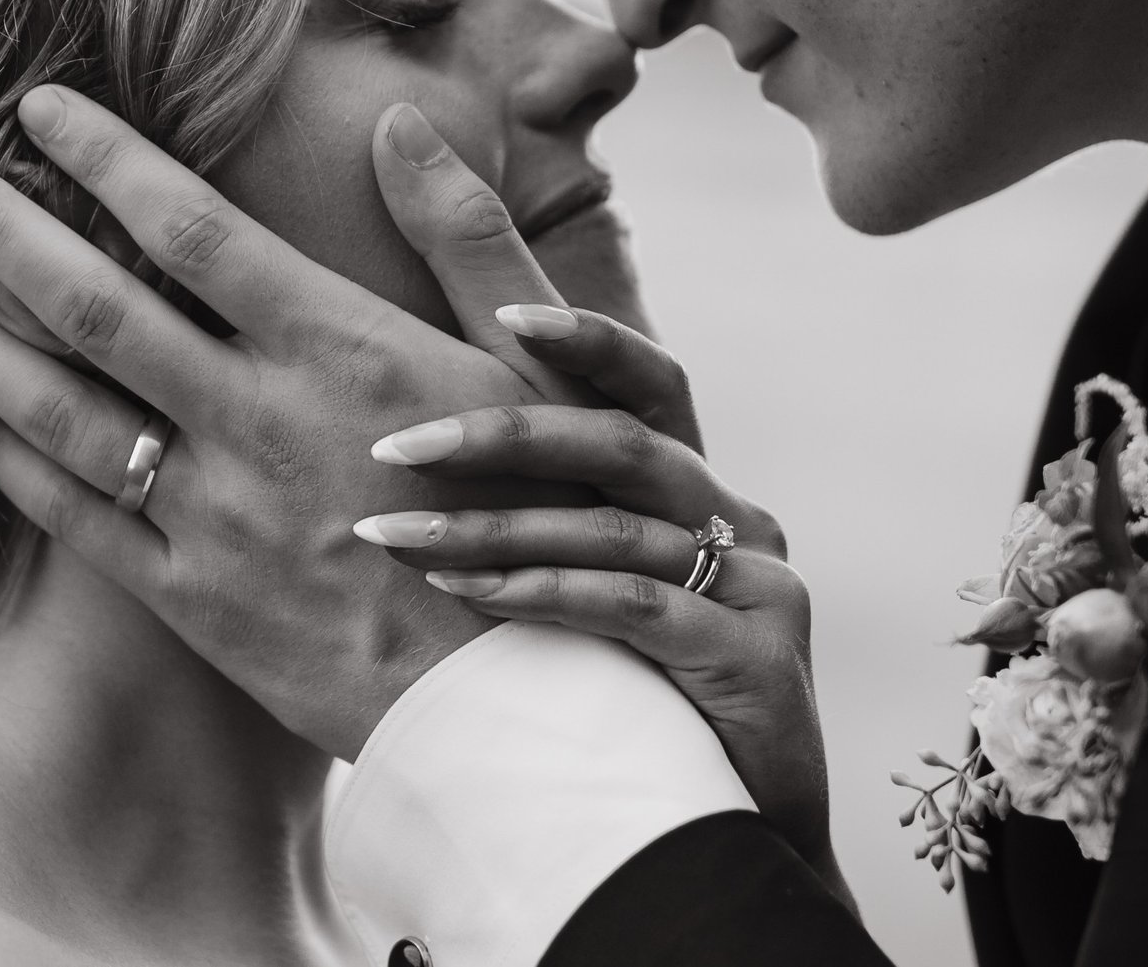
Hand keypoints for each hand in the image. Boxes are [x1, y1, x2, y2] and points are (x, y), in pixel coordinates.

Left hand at [0, 88, 664, 760]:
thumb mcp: (526, 363)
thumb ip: (461, 235)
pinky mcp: (196, 599)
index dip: (107, 156)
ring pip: (70, 412)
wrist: (511, 690)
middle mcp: (262, 421)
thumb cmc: (535, 513)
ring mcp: (220, 515)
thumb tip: (399, 124)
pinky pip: (84, 523)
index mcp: (340, 349)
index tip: (40, 108)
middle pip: (99, 302)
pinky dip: (18, 469)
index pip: (195, 226)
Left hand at [351, 308, 840, 887]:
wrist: (718, 839)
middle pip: (624, 443)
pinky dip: (546, 594)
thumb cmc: (637, 706)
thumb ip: (542, 524)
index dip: (589, 339)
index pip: (651, 386)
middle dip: (503, 433)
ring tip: (391, 534)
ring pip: (615, 526)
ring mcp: (756, 588)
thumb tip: (420, 460)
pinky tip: (466, 596)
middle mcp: (737, 523)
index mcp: (697, 495)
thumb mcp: (594, 596)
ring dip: (495, 527)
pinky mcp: (754, 659)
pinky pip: (635, 607)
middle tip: (394, 445)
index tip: (503, 309)